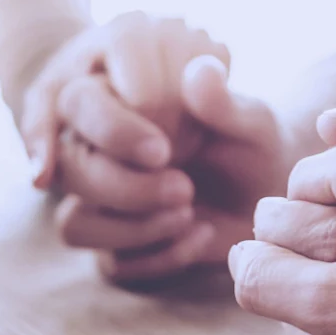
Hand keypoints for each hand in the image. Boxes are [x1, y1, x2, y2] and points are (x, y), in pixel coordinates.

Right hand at [18, 13, 283, 281]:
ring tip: (191, 212)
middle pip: (69, 169)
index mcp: (114, 99)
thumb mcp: (251, 121)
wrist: (266, 199)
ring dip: (135, 227)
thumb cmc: (252, 146)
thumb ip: (221, 102)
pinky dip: (159, 257)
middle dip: (126, 187)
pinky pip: (110, 264)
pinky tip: (202, 234)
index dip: (114, 131)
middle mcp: (94, 148)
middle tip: (184, 188)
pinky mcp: (114, 247)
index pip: (78, 104)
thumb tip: (199, 71)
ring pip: (74, 224)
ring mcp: (98, 201)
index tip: (164, 148)